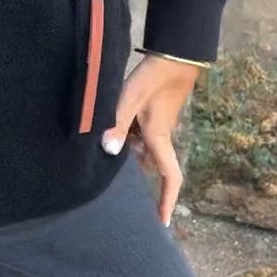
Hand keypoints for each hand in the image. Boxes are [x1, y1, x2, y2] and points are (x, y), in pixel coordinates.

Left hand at [100, 54, 200, 225]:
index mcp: (158, 138)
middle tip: (119, 196)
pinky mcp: (150, 113)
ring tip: (103, 169)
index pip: (170, 177)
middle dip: (140, 181)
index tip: (162, 222)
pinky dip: (125, 141)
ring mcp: (156, 124)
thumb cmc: (153, 77)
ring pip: (142, 150)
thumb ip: (117, 123)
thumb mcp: (130, 99)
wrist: (173, 55)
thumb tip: (108, 151)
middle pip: (151, 166)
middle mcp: (159, 136)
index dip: (167, 201)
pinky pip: (137, 136)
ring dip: (128, 159)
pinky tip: (107, 137)